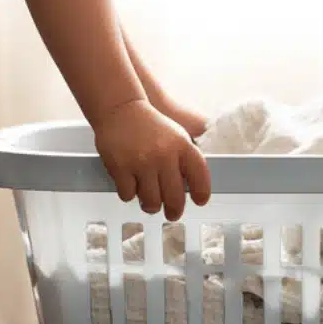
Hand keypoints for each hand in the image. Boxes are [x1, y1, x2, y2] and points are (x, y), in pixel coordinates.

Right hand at [94, 100, 212, 220]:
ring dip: (150, 205)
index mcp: (182, 146)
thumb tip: (191, 190)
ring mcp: (142, 163)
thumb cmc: (149, 126)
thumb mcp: (176, 136)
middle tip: (172, 214)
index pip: (199, 177)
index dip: (201, 193)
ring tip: (149, 202)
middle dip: (174, 211)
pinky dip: (129, 194)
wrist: (121, 109)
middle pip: (174, 198)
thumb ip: (185, 159)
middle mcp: (164, 155)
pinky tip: (130, 185)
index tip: (199, 201)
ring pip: (151, 202)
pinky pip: (128, 195)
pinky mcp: (121, 168)